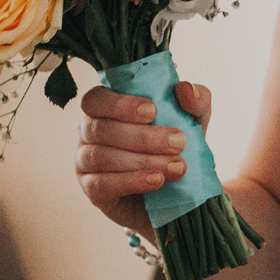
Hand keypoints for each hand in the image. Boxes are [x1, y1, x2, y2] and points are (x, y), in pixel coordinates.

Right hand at [75, 82, 209, 233]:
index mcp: (106, 108)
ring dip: (142, 161)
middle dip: (143, 137)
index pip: (96, 99)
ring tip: (177, 167)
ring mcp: (84, 162)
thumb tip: (185, 89)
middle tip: (179, 143)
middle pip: (101, 129)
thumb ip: (195, 100)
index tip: (153, 111)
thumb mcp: (193, 120)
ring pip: (100, 157)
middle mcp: (88, 132)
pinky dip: (131, 181)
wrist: (178, 191)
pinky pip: (100, 185)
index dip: (119, 104)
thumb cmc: (176, 145)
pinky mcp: (91, 190)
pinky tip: (157, 181)